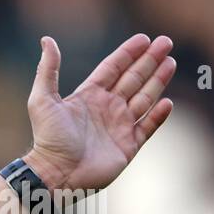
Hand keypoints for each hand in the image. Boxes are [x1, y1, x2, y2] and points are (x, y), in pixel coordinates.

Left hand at [23, 33, 175, 191]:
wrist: (56, 174)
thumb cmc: (48, 138)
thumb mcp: (42, 100)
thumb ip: (48, 70)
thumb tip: (47, 40)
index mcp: (88, 96)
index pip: (113, 68)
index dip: (128, 53)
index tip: (144, 38)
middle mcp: (106, 108)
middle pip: (133, 79)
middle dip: (149, 61)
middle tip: (166, 42)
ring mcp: (118, 127)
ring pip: (144, 98)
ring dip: (158, 81)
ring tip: (171, 63)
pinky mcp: (128, 146)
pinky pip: (148, 127)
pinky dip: (158, 115)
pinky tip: (167, 102)